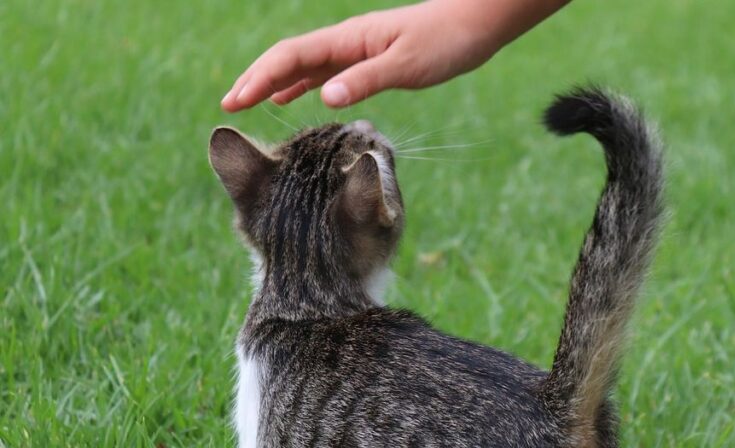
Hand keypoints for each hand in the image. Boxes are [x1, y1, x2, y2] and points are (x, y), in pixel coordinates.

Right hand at [221, 0, 567, 111]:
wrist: (477, 24)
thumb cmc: (447, 42)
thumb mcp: (408, 65)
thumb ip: (366, 80)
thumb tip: (324, 97)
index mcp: (350, 40)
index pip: (292, 56)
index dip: (260, 77)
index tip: (236, 101)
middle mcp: (347, 42)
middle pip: (289, 58)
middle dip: (256, 79)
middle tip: (229, 106)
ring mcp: (357, 50)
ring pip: (304, 66)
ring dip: (273, 82)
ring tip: (247, 102)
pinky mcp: (370, 60)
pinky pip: (325, 72)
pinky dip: (301, 84)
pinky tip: (291, 99)